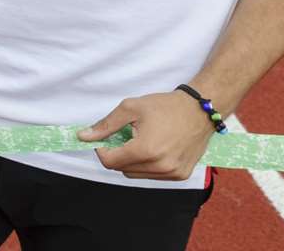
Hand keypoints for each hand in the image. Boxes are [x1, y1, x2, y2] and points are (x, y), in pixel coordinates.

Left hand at [79, 90, 216, 181]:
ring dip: (132, 162)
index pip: (110, 161)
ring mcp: (172, 173)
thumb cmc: (165, 106)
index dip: (102, 150)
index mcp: (145, 150)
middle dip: (117, 154)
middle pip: (122, 169)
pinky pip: (153, 176)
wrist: (200, 111)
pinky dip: (148, 166)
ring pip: (136, 175)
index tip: (106, 139)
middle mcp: (160, 166)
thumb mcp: (131, 108)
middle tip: (125, 137)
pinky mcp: (181, 175)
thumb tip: (83, 136)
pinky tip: (155, 149)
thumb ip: (106, 125)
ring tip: (142, 141)